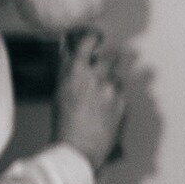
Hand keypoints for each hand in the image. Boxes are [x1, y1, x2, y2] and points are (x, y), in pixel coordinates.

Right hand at [53, 30, 125, 170]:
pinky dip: (118, 96)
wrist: (79, 148)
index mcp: (76, 70)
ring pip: (119, 76)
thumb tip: (71, 52)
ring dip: (116, 78)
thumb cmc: (65, 122)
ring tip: (110, 88)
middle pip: (113, 55)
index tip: (98, 35)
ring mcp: (113, 91)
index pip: (89, 41)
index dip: (95, 36)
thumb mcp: (60, 90)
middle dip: (114, 55)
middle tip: (115, 56)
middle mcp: (97, 77)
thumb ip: (68, 70)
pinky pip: (123, 93)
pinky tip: (110, 106)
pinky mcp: (124, 104)